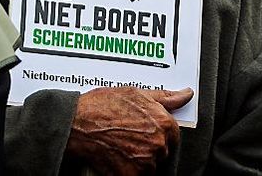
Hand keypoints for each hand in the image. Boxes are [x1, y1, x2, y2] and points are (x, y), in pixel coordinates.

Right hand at [67, 86, 192, 174]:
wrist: (76, 123)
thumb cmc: (101, 106)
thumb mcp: (135, 93)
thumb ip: (165, 97)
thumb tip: (185, 95)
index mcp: (163, 122)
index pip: (173, 135)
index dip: (157, 133)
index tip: (143, 131)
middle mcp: (158, 143)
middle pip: (161, 152)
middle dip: (147, 147)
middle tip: (127, 138)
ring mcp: (146, 162)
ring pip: (150, 166)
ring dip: (138, 160)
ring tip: (119, 147)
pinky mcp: (132, 175)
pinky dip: (127, 171)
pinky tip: (115, 158)